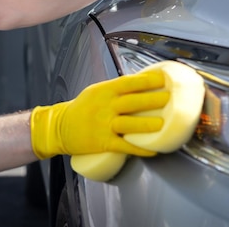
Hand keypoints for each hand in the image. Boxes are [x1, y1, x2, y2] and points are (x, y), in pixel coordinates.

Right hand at [30, 72, 170, 159]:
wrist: (59, 127)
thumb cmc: (81, 109)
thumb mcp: (95, 92)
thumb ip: (116, 90)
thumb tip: (142, 85)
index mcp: (103, 91)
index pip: (128, 83)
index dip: (146, 80)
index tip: (163, 78)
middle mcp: (104, 107)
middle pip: (131, 102)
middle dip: (152, 99)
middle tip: (170, 98)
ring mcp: (103, 125)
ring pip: (128, 124)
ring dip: (146, 125)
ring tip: (162, 124)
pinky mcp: (102, 142)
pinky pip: (123, 146)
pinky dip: (138, 149)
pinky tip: (152, 150)